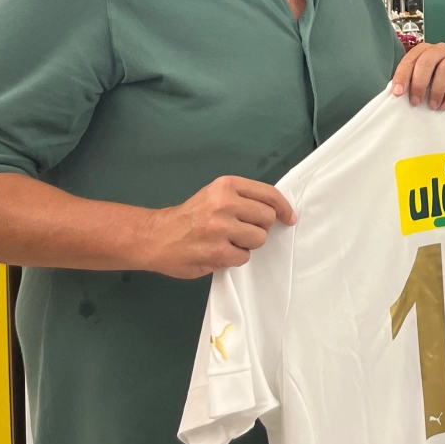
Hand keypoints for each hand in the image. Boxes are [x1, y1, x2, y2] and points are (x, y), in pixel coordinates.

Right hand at [136, 176, 296, 279]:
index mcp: (227, 186)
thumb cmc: (190, 216)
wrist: (156, 236)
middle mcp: (225, 203)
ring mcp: (222, 228)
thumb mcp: (214, 195)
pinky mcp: (218, 251)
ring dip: (247, 244)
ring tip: (229, 242)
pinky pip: (244, 257)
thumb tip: (274, 210)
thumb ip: (241, 198)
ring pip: (258, 239)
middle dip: (259, 228)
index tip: (288, 218)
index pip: (268, 195)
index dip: (283, 208)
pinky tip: (220, 252)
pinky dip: (235, 258)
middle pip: (267, 218)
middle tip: (243, 231)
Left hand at [392, 42, 444, 109]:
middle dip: (419, 83)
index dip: (402, 75)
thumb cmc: (437, 85)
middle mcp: (440, 50)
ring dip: (437, 89)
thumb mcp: (422, 82)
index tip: (398, 93)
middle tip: (415, 102)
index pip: (411, 59)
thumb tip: (396, 93)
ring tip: (433, 105)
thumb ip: (411, 83)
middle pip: (427, 60)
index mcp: (425, 51)